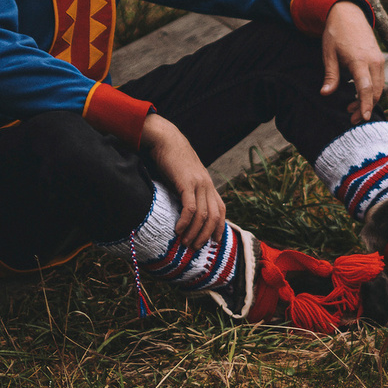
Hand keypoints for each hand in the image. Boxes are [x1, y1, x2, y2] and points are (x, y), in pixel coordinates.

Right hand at [143, 115, 223, 251]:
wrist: (166, 140)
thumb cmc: (171, 159)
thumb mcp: (184, 176)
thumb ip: (187, 190)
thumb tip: (182, 207)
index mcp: (208, 185)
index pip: (221, 210)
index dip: (219, 227)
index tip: (214, 242)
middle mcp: (207, 185)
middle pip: (213, 217)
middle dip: (206, 235)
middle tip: (195, 248)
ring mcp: (199, 184)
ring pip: (202, 215)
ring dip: (194, 232)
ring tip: (185, 243)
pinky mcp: (186, 183)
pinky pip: (190, 208)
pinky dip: (185, 222)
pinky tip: (177, 230)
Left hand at [321, 0, 386, 124]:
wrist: (348, 14)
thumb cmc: (336, 34)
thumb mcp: (328, 54)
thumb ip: (331, 75)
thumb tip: (325, 94)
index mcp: (359, 60)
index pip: (365, 88)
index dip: (365, 104)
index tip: (363, 118)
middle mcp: (373, 61)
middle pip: (375, 91)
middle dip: (365, 107)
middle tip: (351, 118)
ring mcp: (378, 60)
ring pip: (378, 87)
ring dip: (368, 100)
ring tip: (350, 108)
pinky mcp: (379, 59)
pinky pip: (378, 79)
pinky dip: (371, 90)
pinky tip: (358, 95)